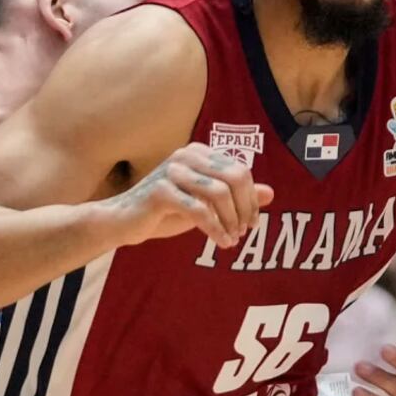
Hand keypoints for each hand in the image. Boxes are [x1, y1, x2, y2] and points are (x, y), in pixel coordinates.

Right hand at [102, 143, 273, 248]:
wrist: (124, 222)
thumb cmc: (165, 211)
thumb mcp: (206, 204)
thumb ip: (236, 196)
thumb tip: (271, 193)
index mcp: (199, 153)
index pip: (240, 171)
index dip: (252, 199)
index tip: (251, 223)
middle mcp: (186, 155)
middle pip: (234, 177)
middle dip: (245, 208)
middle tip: (244, 231)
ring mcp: (172, 171)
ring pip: (219, 194)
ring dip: (231, 221)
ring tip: (232, 239)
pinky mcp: (161, 191)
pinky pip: (199, 210)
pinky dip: (216, 229)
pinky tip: (221, 242)